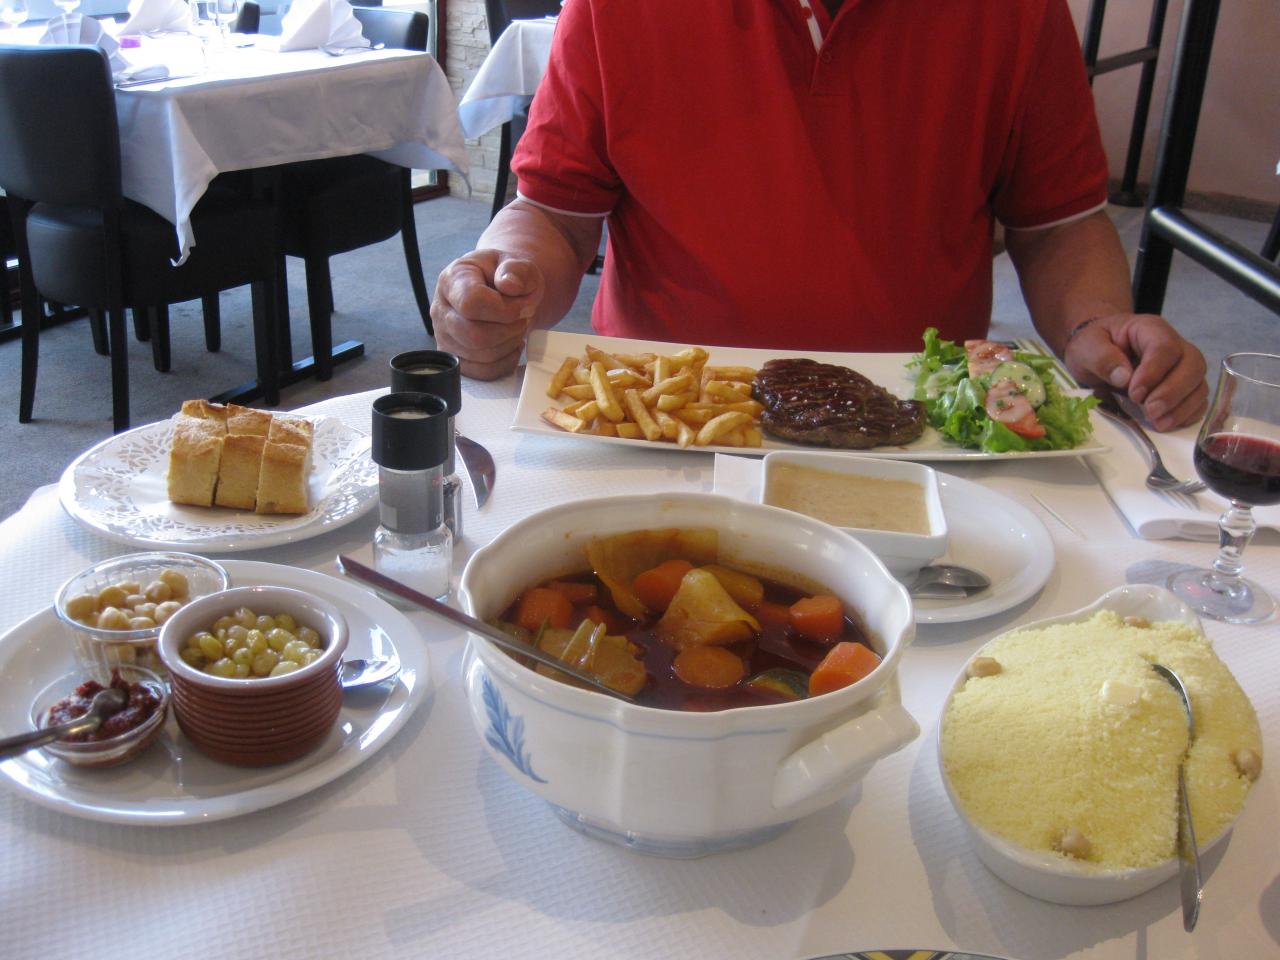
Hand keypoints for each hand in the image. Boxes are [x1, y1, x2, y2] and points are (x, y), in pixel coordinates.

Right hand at [430, 250, 544, 379]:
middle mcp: (441, 309)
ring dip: (509, 344)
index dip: (504, 310)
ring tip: (517, 328)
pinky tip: (512, 344)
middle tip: (522, 318)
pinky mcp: (455, 357)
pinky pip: (482, 371)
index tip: (523, 306)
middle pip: (474, 335)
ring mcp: (444, 336)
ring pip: (480, 355)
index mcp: (453, 279)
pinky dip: (505, 362)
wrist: (502, 291)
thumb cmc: (507, 278)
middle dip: (509, 330)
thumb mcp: (518, 265)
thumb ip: (517, 270)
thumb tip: (510, 285)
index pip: (471, 303)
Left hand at [1063, 313, 1207, 430]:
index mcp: (1150, 329)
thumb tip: (1124, 377)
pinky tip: (1167, 423)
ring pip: (1199, 384)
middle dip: (1173, 392)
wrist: (1098, 353)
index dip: (1154, 372)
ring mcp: (1182, 367)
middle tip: (1150, 412)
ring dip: (1182, 407)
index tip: (1135, 394)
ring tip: (1159, 423)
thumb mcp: (1086, 347)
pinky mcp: (1183, 387)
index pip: (1165, 347)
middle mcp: (1175, 346)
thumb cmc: (1094, 346)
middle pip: (1192, 365)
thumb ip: (1102, 358)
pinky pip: (1198, 400)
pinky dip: (1188, 414)